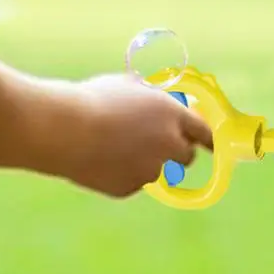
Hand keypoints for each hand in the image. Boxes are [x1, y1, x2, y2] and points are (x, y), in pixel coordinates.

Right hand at [68, 74, 213, 197]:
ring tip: (117, 146)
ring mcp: (151, 169)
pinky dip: (124, 173)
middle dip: (177, 151)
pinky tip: (102, 159)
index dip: (206, 137)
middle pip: (186, 156)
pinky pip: (133, 181)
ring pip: (159, 170)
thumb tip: (155, 95)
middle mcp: (169, 145)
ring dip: (148, 162)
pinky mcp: (130, 188)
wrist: (62, 130)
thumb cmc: (92, 100)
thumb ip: (149, 95)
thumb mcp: (128, 85)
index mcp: (173, 115)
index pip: (204, 132)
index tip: (211, 144)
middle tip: (158, 143)